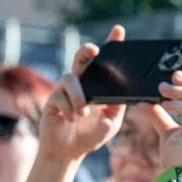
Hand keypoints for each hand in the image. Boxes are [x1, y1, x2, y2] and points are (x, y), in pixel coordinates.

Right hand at [39, 26, 126, 160]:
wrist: (70, 151)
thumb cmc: (91, 134)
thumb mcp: (112, 120)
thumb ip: (118, 104)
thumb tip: (129, 91)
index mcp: (97, 86)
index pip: (104, 62)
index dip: (110, 45)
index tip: (119, 30)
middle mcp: (80, 84)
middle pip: (82, 59)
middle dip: (87, 51)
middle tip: (94, 49)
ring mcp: (64, 90)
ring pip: (70, 79)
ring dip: (78, 96)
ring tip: (83, 112)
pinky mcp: (52, 99)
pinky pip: (59, 96)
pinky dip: (68, 108)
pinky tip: (72, 118)